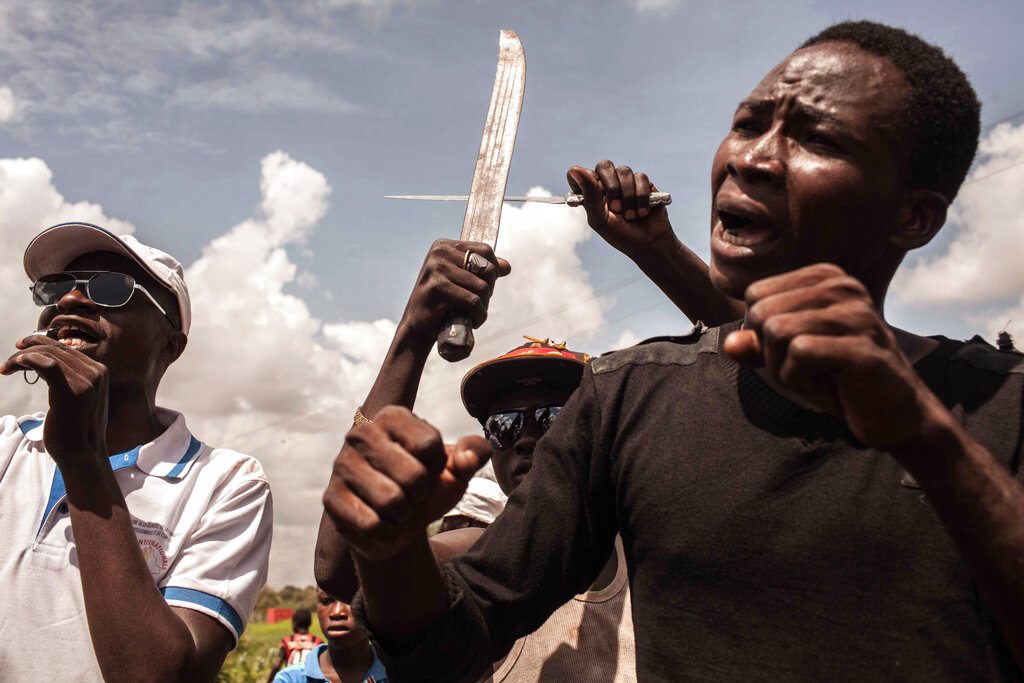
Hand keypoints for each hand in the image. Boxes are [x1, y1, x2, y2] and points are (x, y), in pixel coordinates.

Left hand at [0, 334, 108, 466]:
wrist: (84, 455)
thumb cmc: (77, 431)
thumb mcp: (80, 399)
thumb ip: (70, 379)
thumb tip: (45, 364)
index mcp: (101, 372)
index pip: (67, 349)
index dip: (42, 344)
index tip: (22, 350)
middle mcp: (95, 373)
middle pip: (57, 349)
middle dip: (29, 348)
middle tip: (10, 357)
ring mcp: (85, 381)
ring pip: (49, 355)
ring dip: (22, 357)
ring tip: (6, 367)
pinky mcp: (70, 391)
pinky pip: (47, 365)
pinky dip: (28, 360)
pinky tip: (14, 364)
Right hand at [323, 406, 490, 560]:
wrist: (399, 521)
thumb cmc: (428, 484)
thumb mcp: (458, 468)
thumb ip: (475, 453)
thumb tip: (467, 459)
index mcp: (393, 416)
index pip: (430, 445)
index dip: (438, 467)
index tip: (428, 469)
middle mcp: (362, 434)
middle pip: (414, 477)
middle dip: (422, 495)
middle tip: (412, 493)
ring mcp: (342, 465)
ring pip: (392, 502)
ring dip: (405, 515)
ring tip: (397, 507)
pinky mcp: (331, 498)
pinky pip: (371, 524)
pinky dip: (388, 533)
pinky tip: (383, 523)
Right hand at [398, 239, 510, 347]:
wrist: (417, 323)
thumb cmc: (440, 301)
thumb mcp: (461, 280)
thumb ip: (482, 270)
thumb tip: (507, 266)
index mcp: (444, 246)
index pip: (485, 250)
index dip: (493, 270)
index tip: (486, 285)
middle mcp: (439, 253)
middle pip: (486, 268)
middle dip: (488, 290)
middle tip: (478, 303)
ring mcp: (437, 269)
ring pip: (481, 287)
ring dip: (483, 306)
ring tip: (474, 314)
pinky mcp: (438, 288)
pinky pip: (473, 302)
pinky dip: (478, 315)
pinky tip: (472, 321)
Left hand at [567, 160, 674, 260]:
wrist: (649, 244)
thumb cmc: (621, 235)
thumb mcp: (600, 219)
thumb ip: (589, 193)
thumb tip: (576, 170)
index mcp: (590, 193)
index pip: (577, 172)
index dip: (584, 178)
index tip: (593, 194)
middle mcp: (607, 185)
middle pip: (604, 166)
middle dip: (612, 187)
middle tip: (616, 208)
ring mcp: (625, 182)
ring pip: (624, 171)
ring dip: (628, 197)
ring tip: (631, 216)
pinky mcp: (643, 183)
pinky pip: (641, 177)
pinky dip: (641, 196)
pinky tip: (642, 212)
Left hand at [723, 263, 945, 450]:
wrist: (895, 416)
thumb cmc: (839, 380)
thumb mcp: (788, 358)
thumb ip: (756, 346)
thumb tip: (728, 344)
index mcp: (826, 278)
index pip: (756, 295)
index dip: (761, 333)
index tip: (794, 351)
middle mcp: (843, 287)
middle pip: (762, 312)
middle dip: (769, 352)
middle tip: (802, 370)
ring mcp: (856, 314)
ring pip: (776, 331)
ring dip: (783, 368)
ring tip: (815, 377)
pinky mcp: (861, 346)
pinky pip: (798, 353)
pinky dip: (798, 378)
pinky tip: (826, 386)